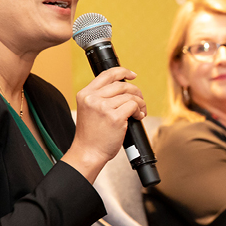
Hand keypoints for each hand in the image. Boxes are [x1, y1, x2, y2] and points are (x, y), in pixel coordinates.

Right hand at [62, 67, 145, 182]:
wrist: (88, 153)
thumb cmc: (90, 136)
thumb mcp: (89, 111)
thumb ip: (100, 98)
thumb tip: (123, 89)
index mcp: (85, 94)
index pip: (106, 74)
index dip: (122, 72)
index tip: (132, 75)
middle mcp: (92, 98)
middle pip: (121, 85)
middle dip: (135, 91)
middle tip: (139, 100)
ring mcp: (103, 107)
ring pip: (129, 96)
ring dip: (139, 103)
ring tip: (139, 112)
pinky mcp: (114, 117)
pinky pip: (133, 106)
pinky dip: (140, 111)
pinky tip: (138, 117)